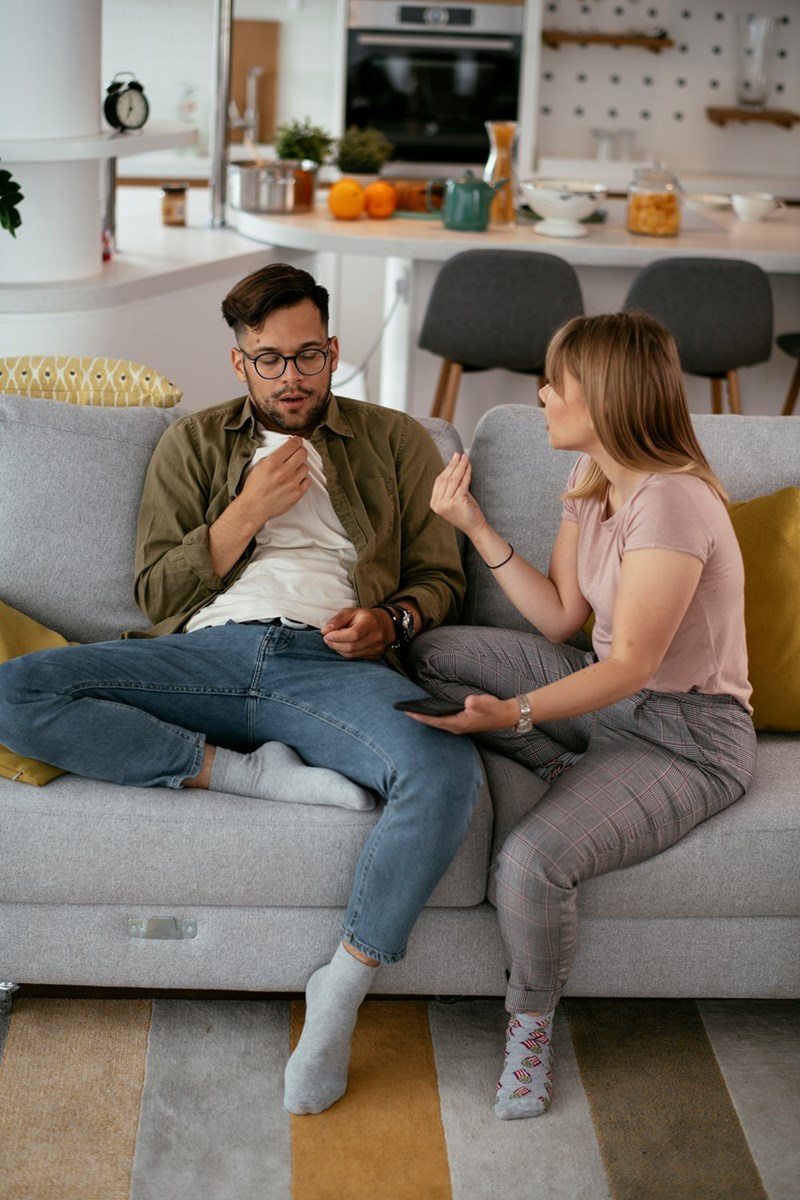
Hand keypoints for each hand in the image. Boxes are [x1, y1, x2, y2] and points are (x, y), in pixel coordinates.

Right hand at [238, 436, 309, 525]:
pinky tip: (294, 481)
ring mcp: (292, 483)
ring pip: (305, 467)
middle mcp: (283, 472)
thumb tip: (286, 447)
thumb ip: (273, 455)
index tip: (298, 441)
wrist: (254, 508)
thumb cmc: (254, 488)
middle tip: (298, 453)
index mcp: (272, 463)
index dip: (297, 441)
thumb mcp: (259, 466)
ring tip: (292, 471)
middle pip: (302, 454)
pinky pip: (307, 481)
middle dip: (301, 451)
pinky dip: (302, 480)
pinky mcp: (297, 494)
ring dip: (300, 467)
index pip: (292, 445)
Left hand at [321, 607, 393, 659]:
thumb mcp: (350, 612)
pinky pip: (355, 658)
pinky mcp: (374, 656)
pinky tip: (342, 646)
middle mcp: (376, 637)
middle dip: (335, 644)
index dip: (338, 637)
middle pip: (351, 647)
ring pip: (352, 654)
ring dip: (338, 650)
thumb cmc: (364, 617)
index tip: (327, 635)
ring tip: (334, 642)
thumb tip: (325, 631)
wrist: (383, 626)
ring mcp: (376, 649)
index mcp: (370, 623)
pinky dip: (345, 653)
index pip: (353, 634)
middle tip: (327, 639)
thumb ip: (337, 620)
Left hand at [401, 691, 519, 734]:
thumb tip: (467, 702)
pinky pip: (442, 721)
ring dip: (425, 718)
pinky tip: (427, 711)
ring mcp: (458, 726)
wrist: (506, 716)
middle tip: (403, 711)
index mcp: (459, 723)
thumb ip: (477, 703)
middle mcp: (457, 727)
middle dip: (419, 718)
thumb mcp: (487, 704)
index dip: (421, 716)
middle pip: (433, 723)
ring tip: (411, 711)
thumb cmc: (495, 709)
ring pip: (437, 723)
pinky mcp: (460, 723)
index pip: (435, 720)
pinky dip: (433, 717)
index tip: (408, 713)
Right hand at [431, 453, 485, 536]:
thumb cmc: (466, 512)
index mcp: (434, 503)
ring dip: (460, 467)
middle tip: (459, 455)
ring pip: (453, 480)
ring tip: (465, 458)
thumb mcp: (454, 497)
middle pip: (445, 479)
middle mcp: (438, 504)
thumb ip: (452, 485)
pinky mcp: (457, 502)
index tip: (453, 459)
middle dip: (453, 465)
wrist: (474, 527)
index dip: (447, 468)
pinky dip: (466, 474)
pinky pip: (462, 484)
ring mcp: (446, 504)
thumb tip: (453, 465)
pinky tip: (469, 467)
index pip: (439, 481)